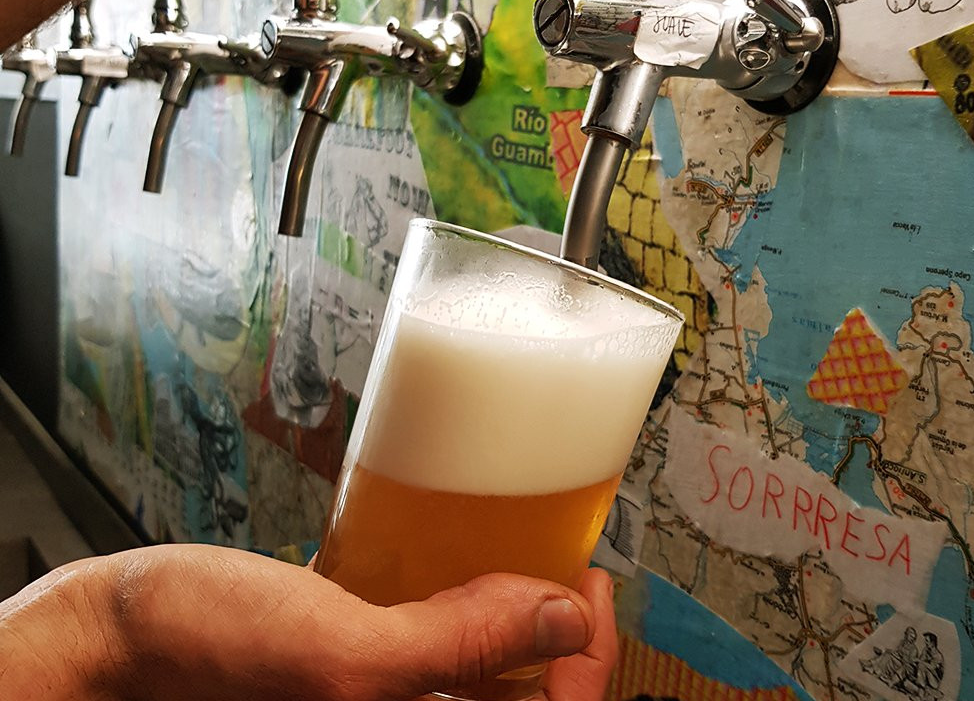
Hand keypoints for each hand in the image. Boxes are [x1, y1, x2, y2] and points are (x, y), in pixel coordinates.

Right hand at [0, 544, 616, 700]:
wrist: (119, 642)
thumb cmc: (203, 657)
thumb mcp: (342, 656)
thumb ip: (457, 646)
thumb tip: (564, 619)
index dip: (588, 663)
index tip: (589, 589)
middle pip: (524, 699)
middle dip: (560, 638)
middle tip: (566, 563)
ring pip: (486, 675)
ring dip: (521, 618)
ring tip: (529, 554)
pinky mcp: (363, 670)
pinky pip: (441, 650)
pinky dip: (469, 608)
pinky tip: (469, 565)